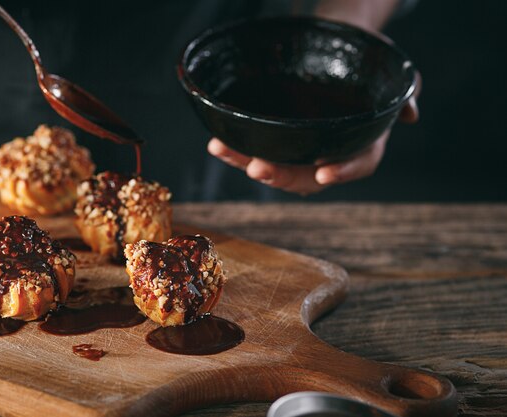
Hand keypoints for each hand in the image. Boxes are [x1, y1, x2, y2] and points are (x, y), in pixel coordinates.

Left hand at [208, 77, 420, 195]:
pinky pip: (257, 149)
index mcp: (363, 141)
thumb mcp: (388, 70)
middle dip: (282, 175)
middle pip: (307, 174)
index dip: (343, 171)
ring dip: (246, 162)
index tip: (325, 173)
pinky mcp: (278, 137)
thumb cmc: (363, 57)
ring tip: (222, 151)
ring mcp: (301, 147)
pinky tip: (216, 144)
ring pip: (276, 166)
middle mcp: (329, 150)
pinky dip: (236, 149)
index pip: (358, 163)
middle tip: (258, 167)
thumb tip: (410, 112)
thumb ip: (403, 91)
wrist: (335, 42)